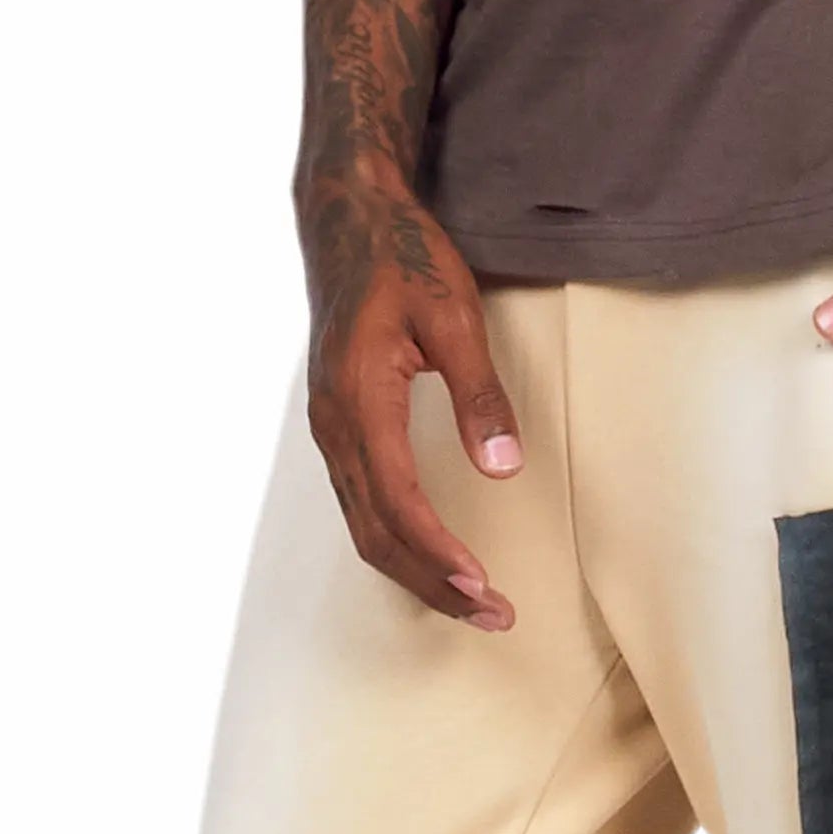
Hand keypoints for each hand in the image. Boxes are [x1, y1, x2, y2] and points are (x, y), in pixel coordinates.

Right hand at [303, 160, 523, 626]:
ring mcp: (329, 426)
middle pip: (376, 532)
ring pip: (363, 524)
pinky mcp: (336, 422)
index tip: (484, 587)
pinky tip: (429, 554)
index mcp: (360, 399)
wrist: (348, 218)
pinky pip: (358, 501)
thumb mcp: (454, 316)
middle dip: (432, 583)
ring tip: (471, 601)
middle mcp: (334, 424)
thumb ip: (478, 394)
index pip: (399, 503)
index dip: (440, 554)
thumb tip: (503, 466)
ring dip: (413, 570)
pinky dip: (394, 540)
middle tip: (493, 615)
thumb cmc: (404, 259)